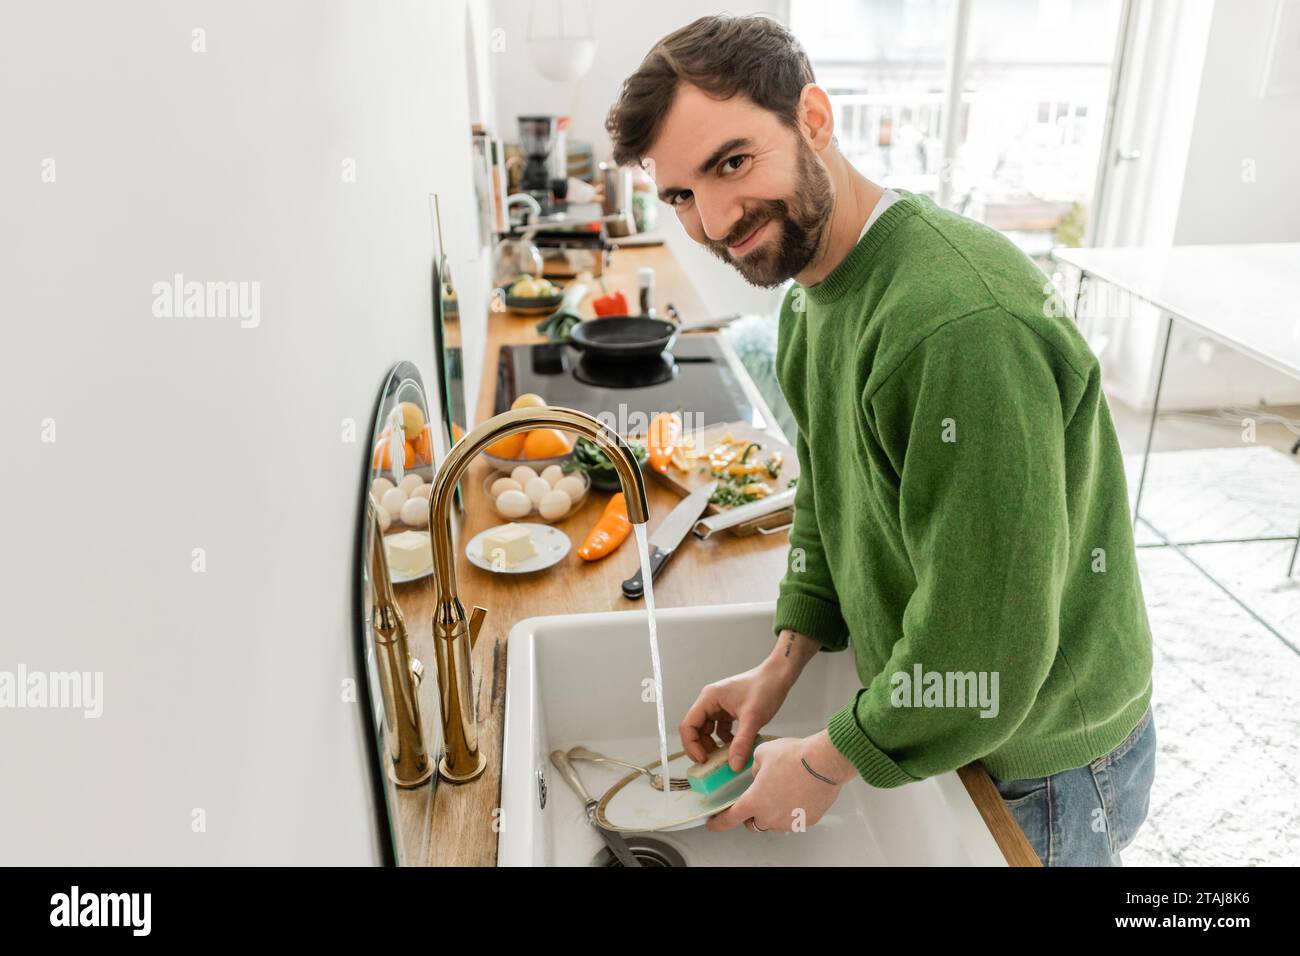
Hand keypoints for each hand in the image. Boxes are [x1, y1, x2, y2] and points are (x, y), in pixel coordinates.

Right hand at [678, 657, 796, 771]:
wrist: (778, 676)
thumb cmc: (764, 688)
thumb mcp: (753, 718)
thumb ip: (742, 742)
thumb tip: (733, 766)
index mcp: (709, 698)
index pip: (688, 725)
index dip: (691, 745)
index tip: (703, 760)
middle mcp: (710, 701)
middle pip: (696, 729)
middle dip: (702, 748)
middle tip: (712, 764)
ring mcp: (720, 706)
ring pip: (708, 731)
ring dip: (713, 745)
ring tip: (725, 758)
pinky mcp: (729, 710)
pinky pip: (720, 729)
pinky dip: (725, 740)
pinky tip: (736, 747)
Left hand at [706, 731, 854, 832]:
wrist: (824, 762)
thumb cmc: (795, 757)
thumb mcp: (763, 753)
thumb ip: (753, 765)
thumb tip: (757, 772)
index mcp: (755, 801)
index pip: (730, 819)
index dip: (719, 823)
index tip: (713, 825)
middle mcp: (771, 816)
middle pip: (754, 823)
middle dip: (752, 814)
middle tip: (756, 800)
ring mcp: (790, 821)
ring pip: (775, 822)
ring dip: (773, 811)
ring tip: (782, 791)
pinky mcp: (808, 820)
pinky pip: (794, 818)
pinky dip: (793, 809)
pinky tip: (798, 793)